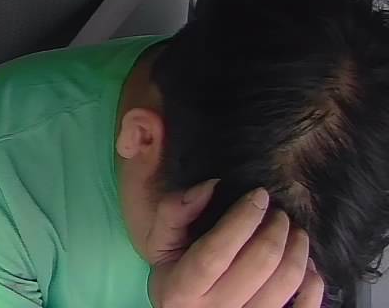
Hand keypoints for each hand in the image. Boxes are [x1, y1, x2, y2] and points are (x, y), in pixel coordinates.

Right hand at [145, 180, 324, 307]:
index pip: (216, 252)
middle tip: (279, 213)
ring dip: (297, 250)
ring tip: (293, 232)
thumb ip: (175, 211)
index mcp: (181, 289)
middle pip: (257, 265)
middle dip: (275, 230)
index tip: (258, 195)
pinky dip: (313, 283)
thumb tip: (212, 186)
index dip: (241, 220)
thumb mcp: (160, 242)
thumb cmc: (174, 272)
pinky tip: (307, 265)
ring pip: (285, 283)